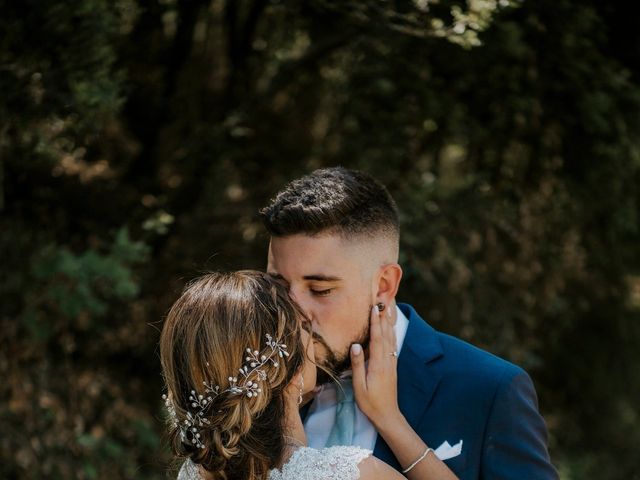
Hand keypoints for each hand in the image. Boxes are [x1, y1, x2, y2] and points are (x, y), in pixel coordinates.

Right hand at [351, 305, 402, 430]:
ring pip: (391, 338)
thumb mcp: (359, 386)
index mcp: (378, 364)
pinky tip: (391, 328)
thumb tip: (355, 345)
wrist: (388, 415)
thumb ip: (358, 365)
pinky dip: (392, 332)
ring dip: (389, 322)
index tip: (374, 307)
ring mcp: (392, 362)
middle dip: (384, 316)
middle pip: (387, 334)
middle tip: (383, 300)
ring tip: (389, 308)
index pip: (377, 338)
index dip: (376, 322)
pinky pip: (393, 344)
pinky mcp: (393, 365)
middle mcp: (387, 360)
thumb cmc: (370, 402)